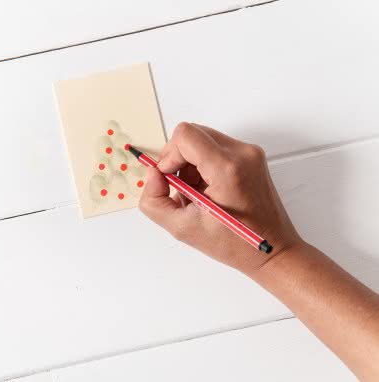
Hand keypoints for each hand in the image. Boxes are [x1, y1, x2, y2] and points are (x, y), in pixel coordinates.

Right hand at [139, 122, 302, 274]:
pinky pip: (215, 148)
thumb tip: (153, 175)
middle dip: (177, 159)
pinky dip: (202, 166)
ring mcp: (250, 153)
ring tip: (195, 194)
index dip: (168, 156)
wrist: (273, 251)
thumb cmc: (235, 245)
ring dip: (189, 164)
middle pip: (192, 133)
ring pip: (202, 140)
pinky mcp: (251, 157)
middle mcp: (242, 153)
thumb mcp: (182, 228)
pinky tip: (207, 191)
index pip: (185, 135)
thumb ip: (154, 200)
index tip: (170, 179)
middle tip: (179, 188)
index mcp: (227, 168)